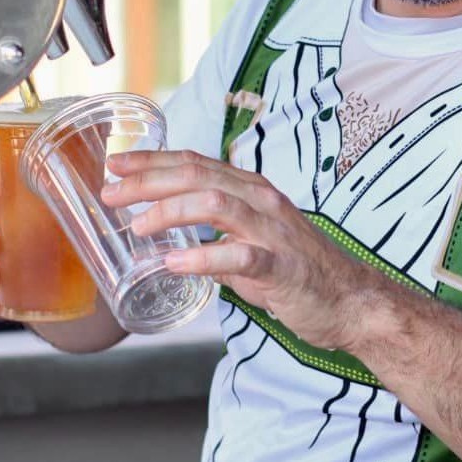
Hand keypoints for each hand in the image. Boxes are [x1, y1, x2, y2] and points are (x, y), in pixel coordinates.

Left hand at [103, 150, 371, 350]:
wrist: (351, 301)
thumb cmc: (300, 271)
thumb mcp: (252, 244)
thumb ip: (216, 240)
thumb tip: (175, 250)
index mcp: (252, 190)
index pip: (196, 163)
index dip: (153, 161)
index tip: (117, 164)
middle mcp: (262, 201)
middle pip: (198, 175)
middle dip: (149, 180)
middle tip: (111, 193)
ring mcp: (273, 232)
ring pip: (216, 203)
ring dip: (170, 211)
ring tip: (138, 226)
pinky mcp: (281, 268)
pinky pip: (239, 257)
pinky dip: (204, 258)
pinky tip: (176, 265)